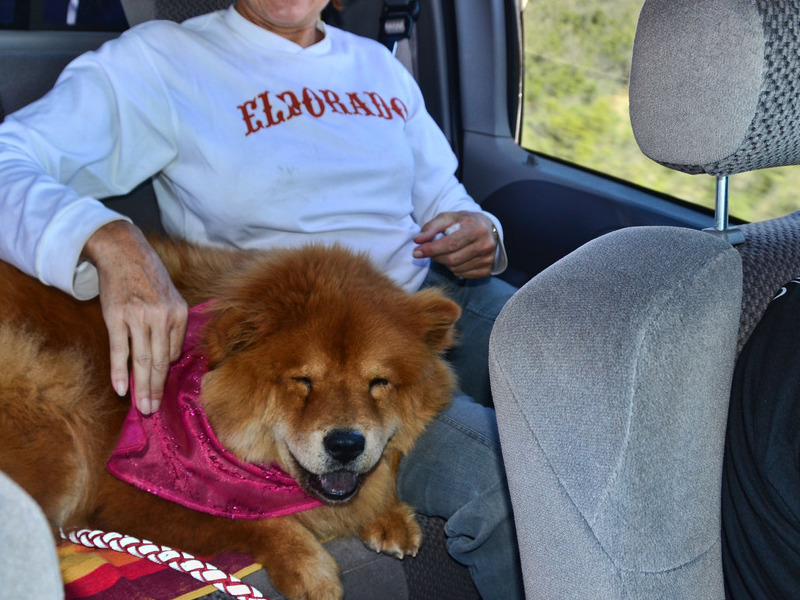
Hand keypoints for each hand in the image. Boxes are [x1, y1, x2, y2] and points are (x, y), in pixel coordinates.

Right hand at [81, 221, 187, 413]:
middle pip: (159, 362)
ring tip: (142, 407)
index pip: (173, 353)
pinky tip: (121, 390)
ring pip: (141, 361)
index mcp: (178, 313)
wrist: (124, 252)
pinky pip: (119, 350)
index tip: (162, 393)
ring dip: (141, 388)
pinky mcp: (116, 317)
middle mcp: (160, 317)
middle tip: (153, 411)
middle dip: (156, 390)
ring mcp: (137, 317)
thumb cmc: (149, 277)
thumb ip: (173, 326)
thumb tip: (170, 358)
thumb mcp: (171, 297)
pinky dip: (119, 372)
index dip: (166, 375)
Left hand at [412, 211, 497, 277]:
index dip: (432, 249)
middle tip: (430, 251)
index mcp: (477, 228)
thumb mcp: (448, 218)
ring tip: (447, 252)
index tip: (416, 252)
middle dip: (436, 257)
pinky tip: (457, 259)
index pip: (451, 244)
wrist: (487, 228)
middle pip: (452, 259)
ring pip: (456, 269)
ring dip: (445, 263)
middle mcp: (486, 244)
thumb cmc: (464, 222)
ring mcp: (488, 259)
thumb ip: (431, 227)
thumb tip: (417, 240)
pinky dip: (455, 269)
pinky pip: (463, 275)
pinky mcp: (487, 269)